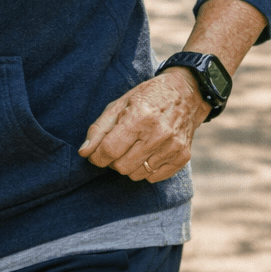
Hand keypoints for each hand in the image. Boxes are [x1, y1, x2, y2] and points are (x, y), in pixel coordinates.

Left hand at [77, 69, 207, 181]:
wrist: (186, 93)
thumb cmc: (147, 97)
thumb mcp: (120, 104)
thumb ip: (99, 129)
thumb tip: (84, 153)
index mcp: (139, 116)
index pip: (109, 150)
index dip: (97, 157)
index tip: (95, 155)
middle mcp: (158, 133)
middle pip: (122, 166)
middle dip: (113, 160)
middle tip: (117, 147)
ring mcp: (173, 147)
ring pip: (137, 174)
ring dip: (129, 166)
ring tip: (134, 148)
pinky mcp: (182, 156)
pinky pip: (154, 177)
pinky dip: (146, 170)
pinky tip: (148, 153)